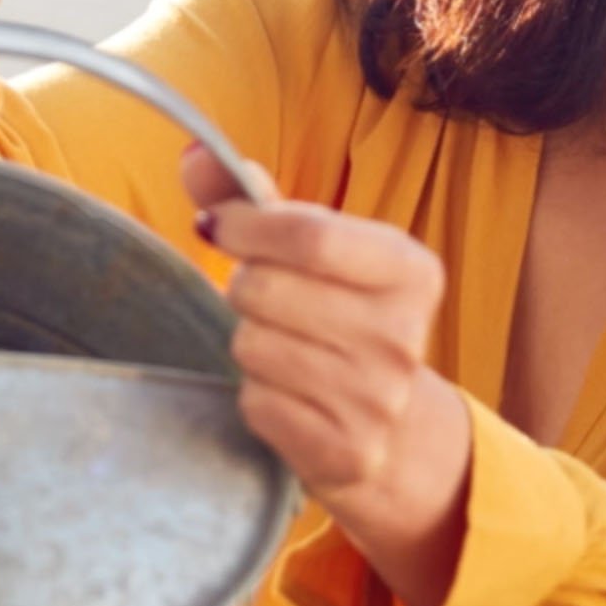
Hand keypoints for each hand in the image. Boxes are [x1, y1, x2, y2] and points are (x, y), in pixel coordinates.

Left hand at [183, 146, 473, 605]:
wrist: (391, 429)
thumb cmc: (339, 318)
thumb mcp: (316, 252)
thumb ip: (254, 199)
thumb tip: (194, 154)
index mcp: (411, 270)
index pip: (309, 235)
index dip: (246, 226)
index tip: (218, 226)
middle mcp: (405, 335)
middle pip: (267, 290)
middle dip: (243, 287)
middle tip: (261, 300)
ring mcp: (379, 399)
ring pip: (253, 347)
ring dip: (248, 342)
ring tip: (282, 347)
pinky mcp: (346, 450)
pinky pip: (256, 402)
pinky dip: (256, 394)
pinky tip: (288, 393)